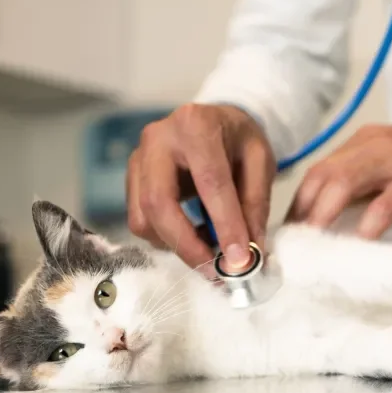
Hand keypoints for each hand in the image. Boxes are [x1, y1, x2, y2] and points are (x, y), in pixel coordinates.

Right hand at [126, 104, 275, 271]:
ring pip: (143, 217)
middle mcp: (158, 138)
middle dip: (187, 245)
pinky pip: (140, 219)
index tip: (240, 259)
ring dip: (175, 245)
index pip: (210, 183)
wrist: (214, 121)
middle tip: (214, 271)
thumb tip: (249, 252)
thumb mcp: (260, 162)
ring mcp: (138, 158)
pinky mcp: (131, 177)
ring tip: (209, 250)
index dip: (225, 224)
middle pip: (159, 203)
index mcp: (196, 125)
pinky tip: (193, 236)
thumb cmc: (238, 139)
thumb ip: (255, 204)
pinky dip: (166, 237)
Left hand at [288, 124, 391, 237]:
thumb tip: (332, 221)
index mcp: (364, 141)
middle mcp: (374, 144)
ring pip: (345, 183)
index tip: (288, 234)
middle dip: (302, 212)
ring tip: (312, 245)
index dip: (299, 204)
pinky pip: (388, 200)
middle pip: (322, 176)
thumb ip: (366, 186)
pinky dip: (371, 220)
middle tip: (292, 246)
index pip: (318, 171)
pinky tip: (361, 240)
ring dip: (323, 215)